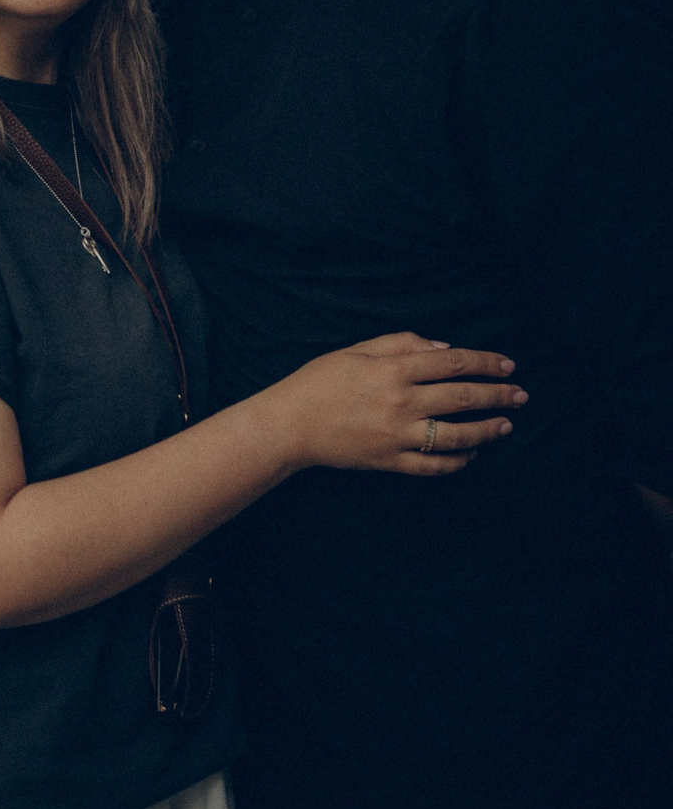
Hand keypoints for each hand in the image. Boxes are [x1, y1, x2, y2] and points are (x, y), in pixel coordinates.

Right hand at [257, 333, 525, 475]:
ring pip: (457, 434)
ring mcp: (397, 435)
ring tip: (505, 426)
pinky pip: (435, 465)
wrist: (288, 424)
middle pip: (462, 397)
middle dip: (497, 395)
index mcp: (392, 370)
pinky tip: (472, 453)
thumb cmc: (318, 382)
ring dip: (487, 430)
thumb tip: (444, 348)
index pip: (452, 363)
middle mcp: (400, 402)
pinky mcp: (390, 461)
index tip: (507, 365)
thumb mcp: (354, 350)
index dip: (485, 362)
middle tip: (521, 395)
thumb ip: (400, 343)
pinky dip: (459, 461)